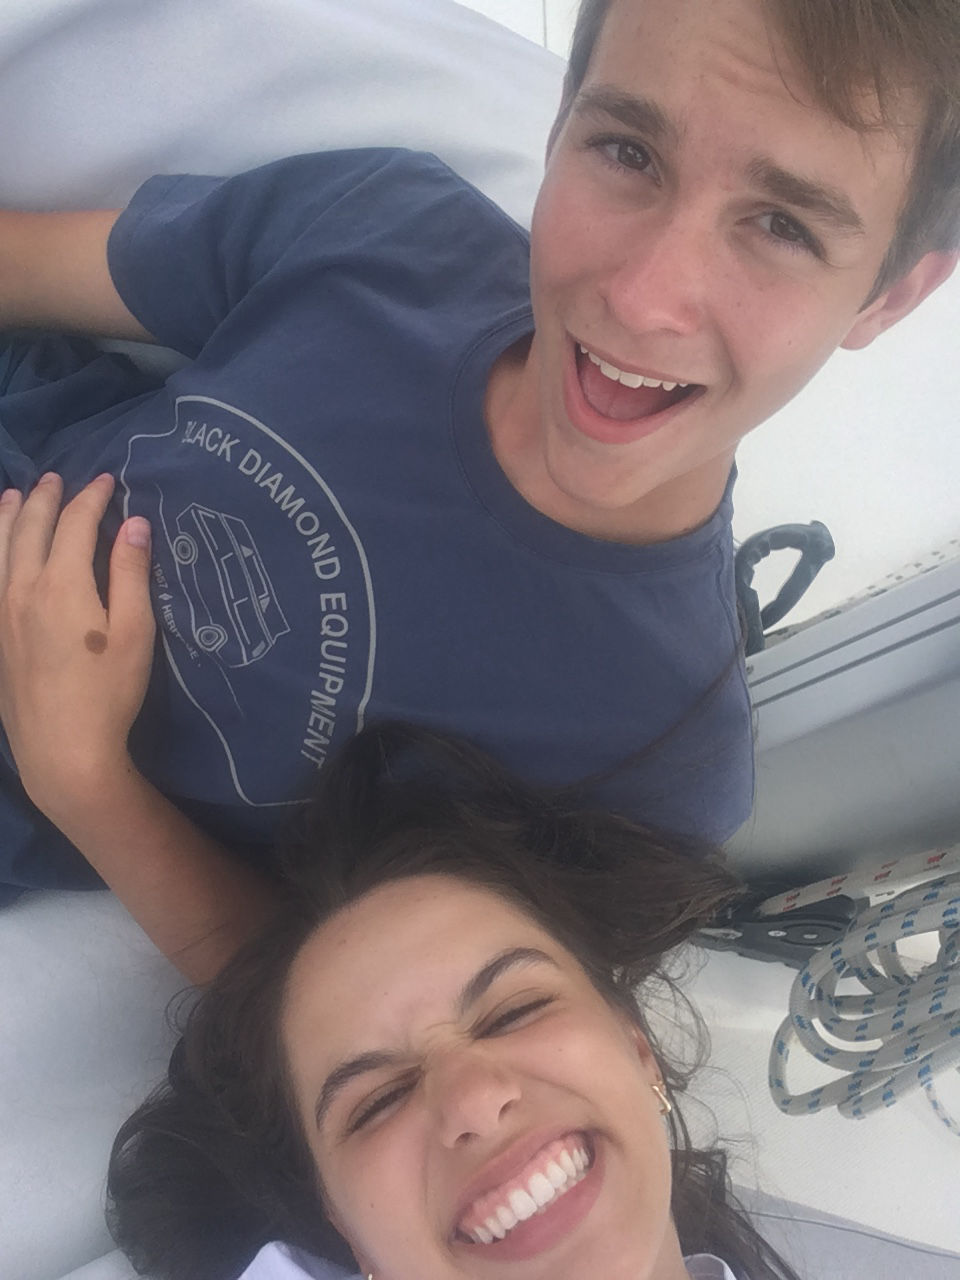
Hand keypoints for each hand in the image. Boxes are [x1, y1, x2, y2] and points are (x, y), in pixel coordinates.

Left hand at [0, 473, 155, 820]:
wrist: (62, 749)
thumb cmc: (108, 693)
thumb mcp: (136, 633)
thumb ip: (132, 573)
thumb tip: (135, 523)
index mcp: (63, 583)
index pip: (75, 523)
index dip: (92, 497)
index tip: (108, 480)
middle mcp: (22, 588)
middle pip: (28, 527)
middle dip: (46, 497)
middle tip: (58, 478)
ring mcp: (0, 612)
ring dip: (6, 515)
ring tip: (14, 495)